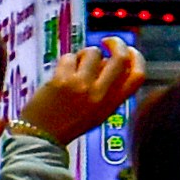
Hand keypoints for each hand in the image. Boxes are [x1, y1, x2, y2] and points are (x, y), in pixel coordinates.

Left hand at [17, 40, 144, 143]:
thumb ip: (109, 89)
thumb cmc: (69, 123)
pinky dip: (66, 61)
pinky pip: (69, 57)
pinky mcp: (62, 80)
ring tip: (75, 67)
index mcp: (112, 104)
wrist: (41, 136)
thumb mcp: (99, 112)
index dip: (137, 58)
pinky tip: (61, 74)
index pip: (138, 75)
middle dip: (116, 43)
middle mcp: (100, 94)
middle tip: (107, 42)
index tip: (129, 50)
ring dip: (84, 55)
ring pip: (93, 53)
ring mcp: (81, 86)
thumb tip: (112, 60)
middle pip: (120, 58)